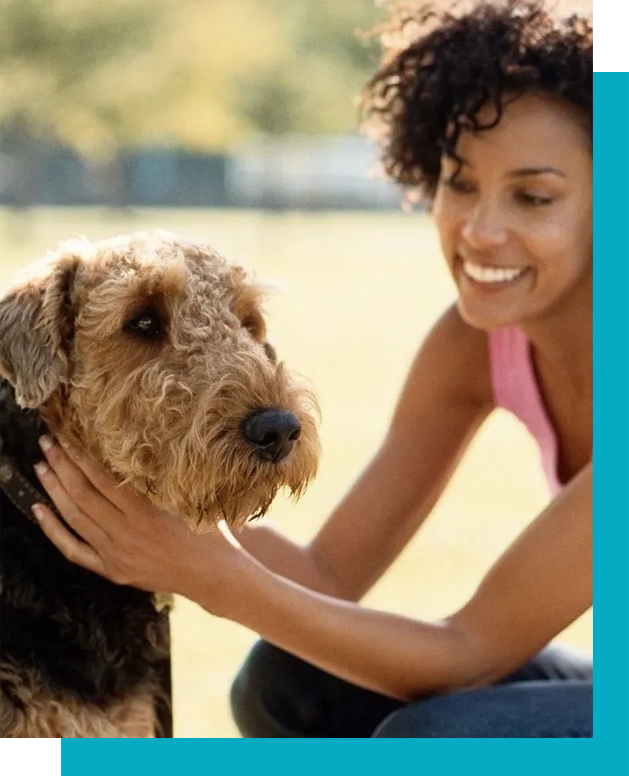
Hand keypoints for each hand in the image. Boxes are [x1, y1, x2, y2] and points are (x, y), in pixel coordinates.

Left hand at [32, 435, 243, 602]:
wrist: (213, 575)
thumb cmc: (209, 532)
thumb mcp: (187, 500)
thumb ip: (158, 482)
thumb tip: (135, 450)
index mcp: (148, 515)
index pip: (103, 480)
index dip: (82, 457)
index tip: (68, 437)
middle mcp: (128, 535)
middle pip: (83, 495)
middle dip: (62, 467)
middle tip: (48, 444)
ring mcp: (116, 555)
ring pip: (75, 518)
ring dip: (54, 490)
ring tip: (41, 467)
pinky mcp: (112, 570)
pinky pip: (74, 549)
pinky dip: (54, 530)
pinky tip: (39, 510)